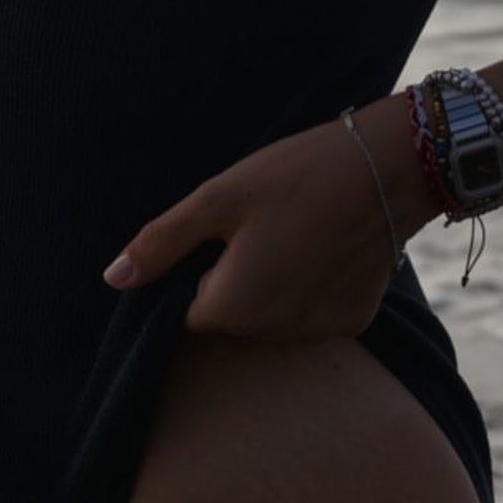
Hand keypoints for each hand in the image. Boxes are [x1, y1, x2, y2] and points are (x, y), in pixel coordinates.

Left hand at [102, 100, 436, 341]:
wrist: (389, 168)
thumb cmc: (295, 176)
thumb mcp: (219, 198)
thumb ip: (162, 243)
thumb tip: (113, 278)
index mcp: (233, 307)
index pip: (186, 314)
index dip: (190, 276)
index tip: (212, 239)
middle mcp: (274, 334)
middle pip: (229, 319)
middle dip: (231, 281)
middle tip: (253, 226)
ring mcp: (319, 330)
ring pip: (270, 320)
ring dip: (270, 288)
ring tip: (289, 231)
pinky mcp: (353, 320)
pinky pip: (311, 314)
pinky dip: (309, 290)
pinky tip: (321, 248)